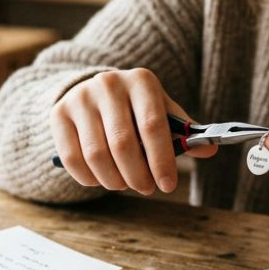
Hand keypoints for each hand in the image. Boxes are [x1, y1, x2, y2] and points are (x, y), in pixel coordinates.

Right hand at [50, 68, 216, 194]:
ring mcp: (80, 98)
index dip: (162, 160)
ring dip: (113, 180)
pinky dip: (89, 178)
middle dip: (137, 175)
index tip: (168, 185)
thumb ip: (183, 132)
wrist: (92, 90)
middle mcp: (109, 84)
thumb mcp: (161, 111)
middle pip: (123, 143)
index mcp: (141, 81)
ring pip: (96, 154)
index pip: (153, 126)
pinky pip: (73, 158)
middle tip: (146, 188)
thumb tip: (209, 150)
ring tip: (124, 184)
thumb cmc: (135, 108)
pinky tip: (101, 180)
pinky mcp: (58, 114)